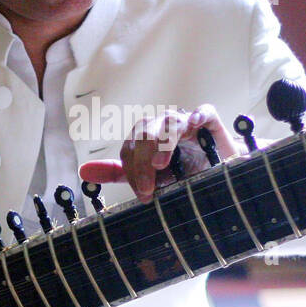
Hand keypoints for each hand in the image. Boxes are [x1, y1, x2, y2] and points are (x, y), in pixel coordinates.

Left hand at [79, 104, 239, 202]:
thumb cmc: (185, 173)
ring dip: (162, 143)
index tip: (143, 194)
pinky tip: (193, 125)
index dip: (132, 171)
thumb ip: (119, 173)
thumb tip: (83, 172)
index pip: (130, 149)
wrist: (222, 175)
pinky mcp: (209, 121)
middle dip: (142, 164)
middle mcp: (163, 127)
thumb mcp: (151, 177)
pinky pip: (202, 112)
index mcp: (146, 139)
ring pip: (168, 124)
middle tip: (148, 190)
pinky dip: (197, 116)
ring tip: (160, 164)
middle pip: (145, 136)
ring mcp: (186, 123)